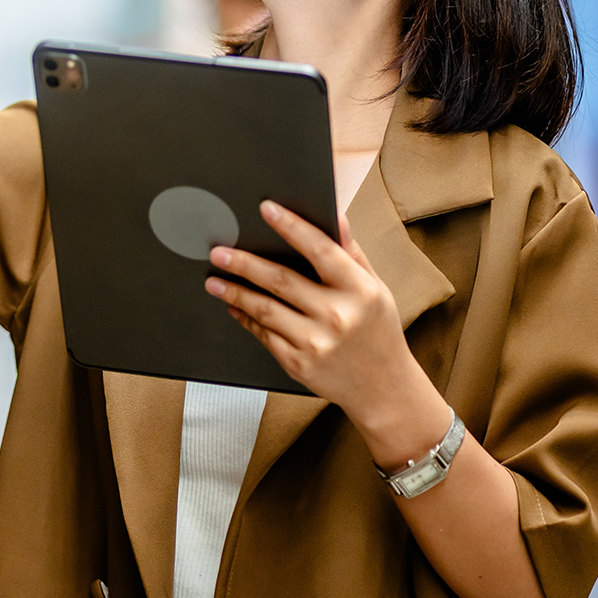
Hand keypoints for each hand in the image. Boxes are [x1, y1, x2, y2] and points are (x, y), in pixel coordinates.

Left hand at [204, 201, 444, 449]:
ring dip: (234, 293)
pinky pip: (264, 335)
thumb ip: (351, 252)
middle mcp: (338, 316)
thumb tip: (334, 214)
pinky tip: (233, 307)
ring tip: (213, 279)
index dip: (292, 227)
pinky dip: (245, 319)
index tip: (266, 208)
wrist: (384, 389)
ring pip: (265, 309)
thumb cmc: (377, 331)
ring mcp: (316, 343)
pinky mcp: (299, 364)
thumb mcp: (375, 288)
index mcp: (360, 290)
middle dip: (245, 263)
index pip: (321, 250)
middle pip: (282, 281)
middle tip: (218, 251)